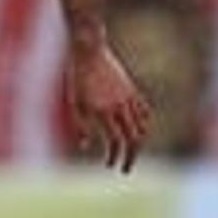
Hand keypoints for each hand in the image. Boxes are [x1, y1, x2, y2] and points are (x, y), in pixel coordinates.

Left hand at [67, 41, 150, 172]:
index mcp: (105, 111)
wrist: (89, 48)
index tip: (110, 165)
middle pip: (134, 138)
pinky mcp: (132, 89)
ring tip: (131, 152)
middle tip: (125, 169)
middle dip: (131, 157)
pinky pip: (143, 111)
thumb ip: (80, 125)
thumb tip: (85, 146)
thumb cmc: (77, 76)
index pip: (117, 141)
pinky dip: (143, 124)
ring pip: (142, 126)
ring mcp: (129, 97)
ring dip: (138, 143)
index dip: (115, 156)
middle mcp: (121, 106)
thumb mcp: (74, 102)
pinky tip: (138, 130)